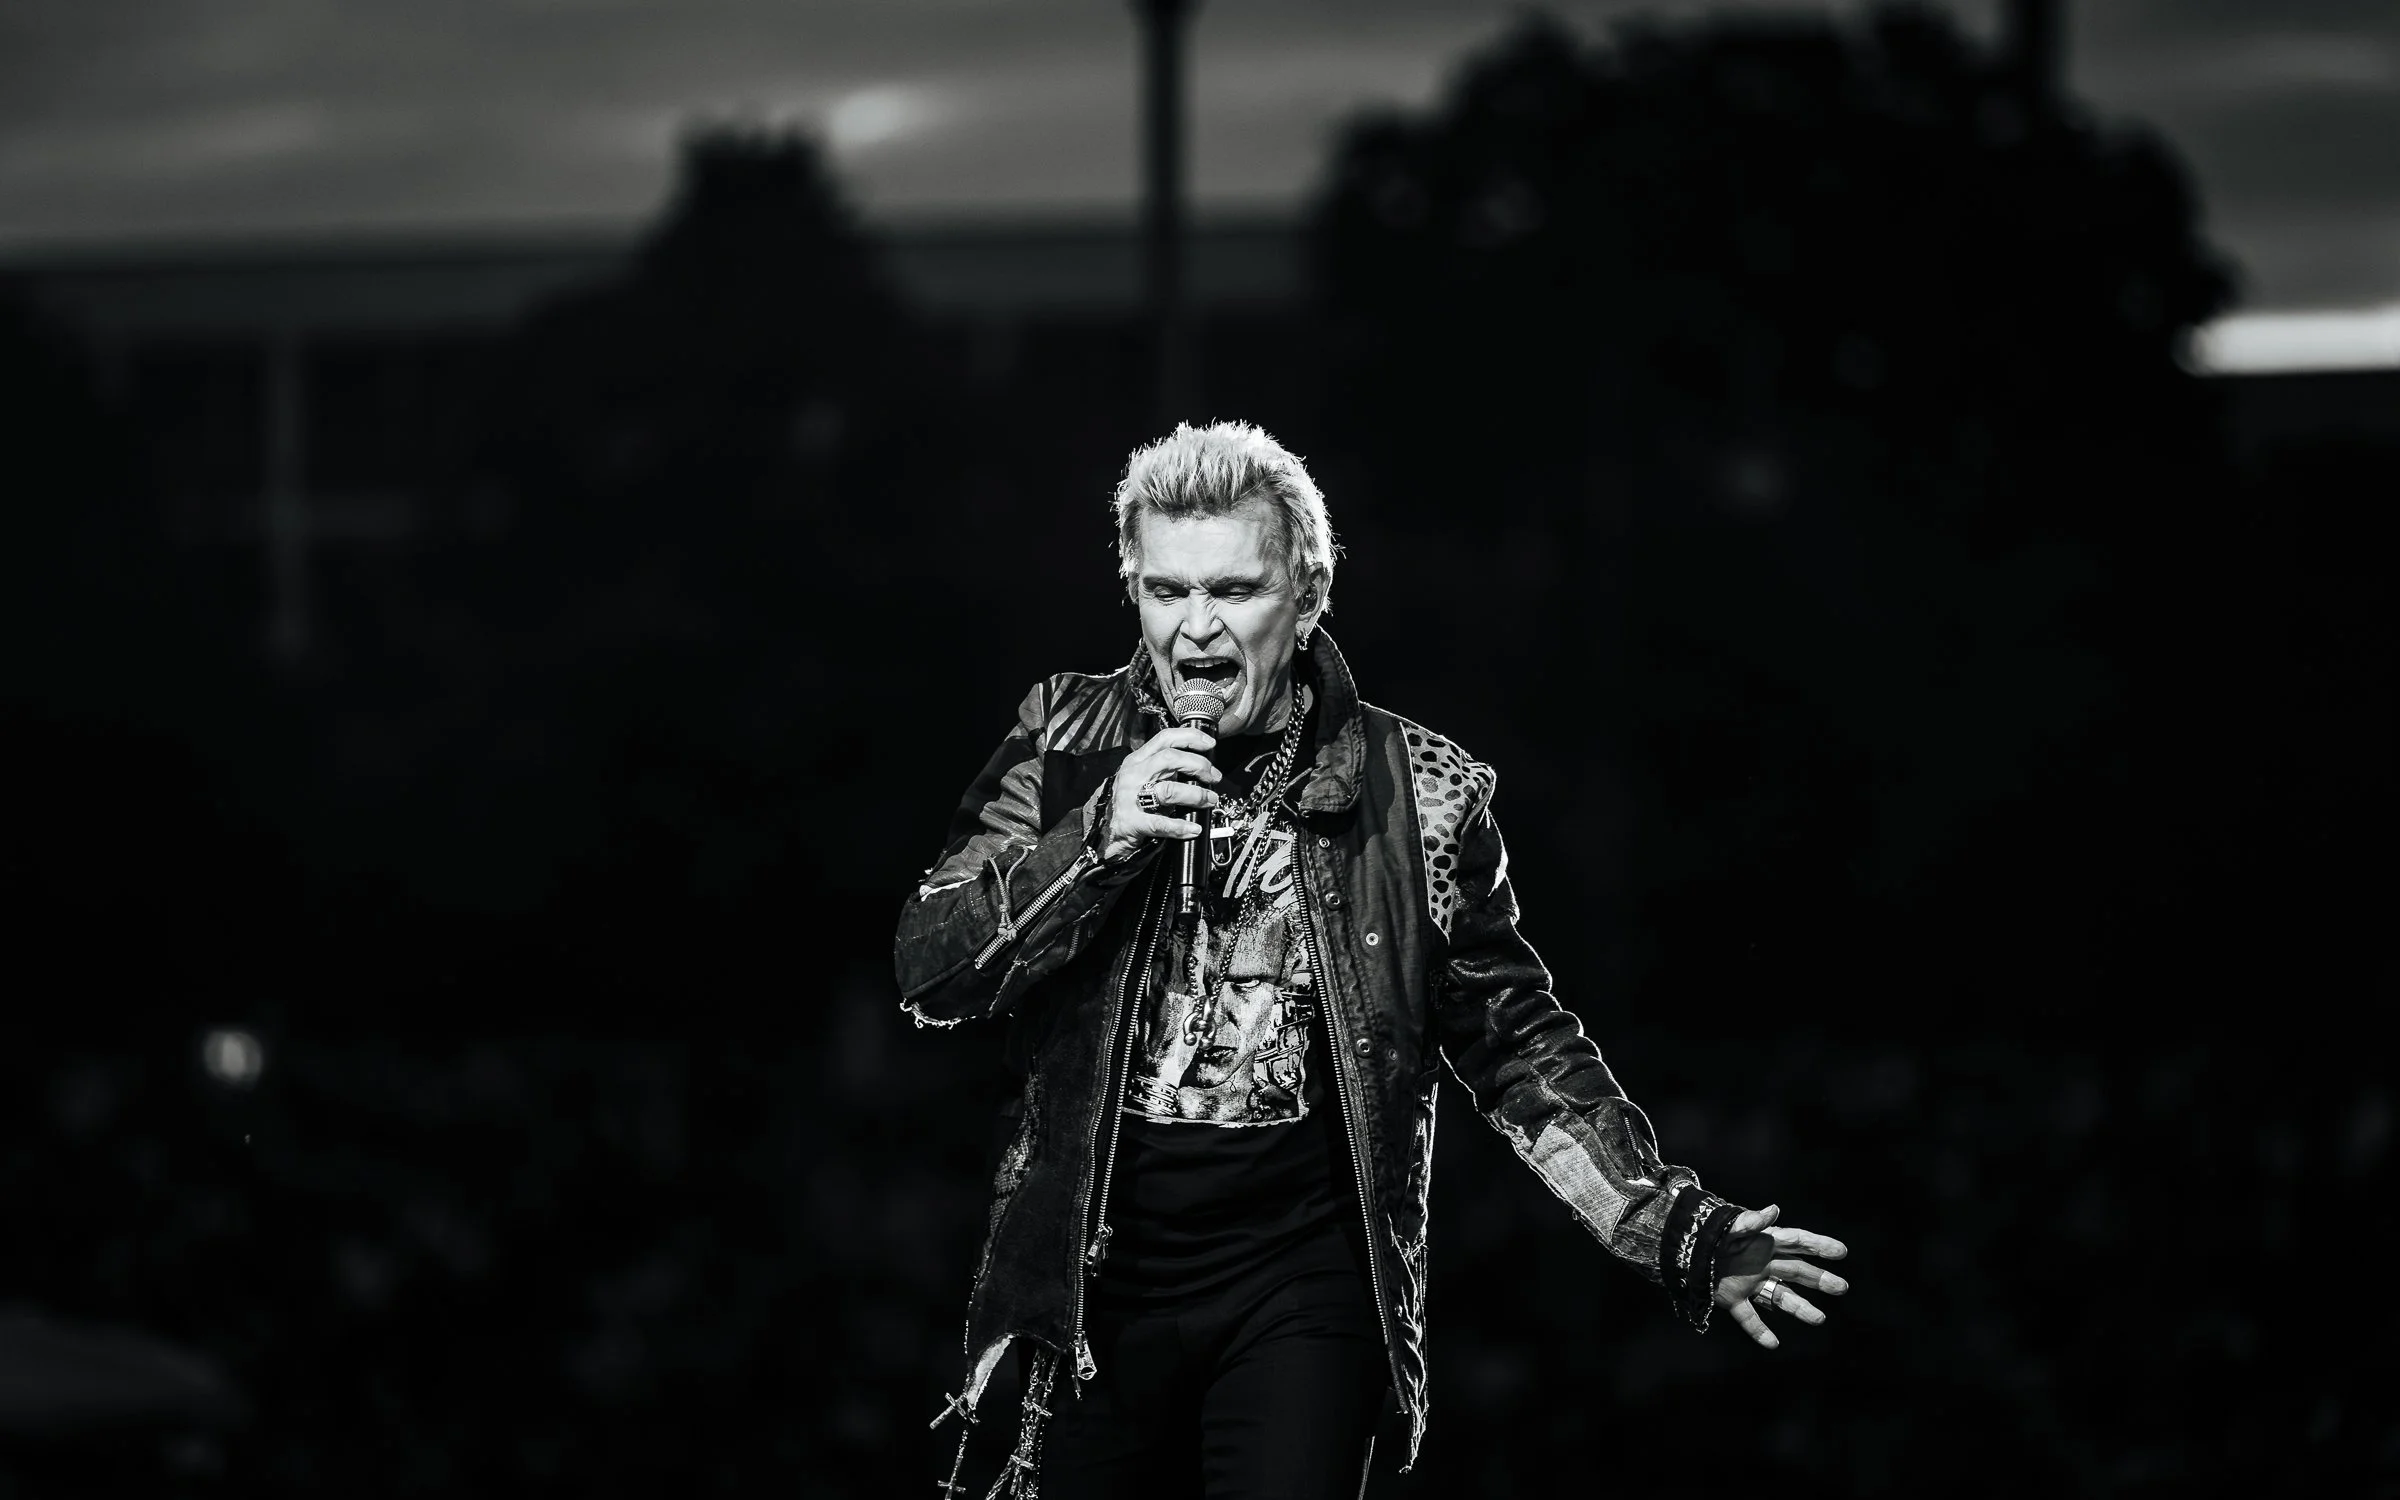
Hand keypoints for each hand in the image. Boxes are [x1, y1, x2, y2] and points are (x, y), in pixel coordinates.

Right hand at [1100, 724, 1221, 864]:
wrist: (1107, 832)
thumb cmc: (1132, 803)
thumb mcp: (1144, 778)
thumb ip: (1166, 769)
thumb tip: (1200, 767)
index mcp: (1137, 761)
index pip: (1164, 739)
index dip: (1190, 738)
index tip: (1209, 744)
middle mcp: (1133, 775)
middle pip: (1169, 759)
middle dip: (1198, 765)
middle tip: (1214, 777)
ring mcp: (1131, 798)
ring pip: (1169, 790)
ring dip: (1196, 795)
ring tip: (1210, 801)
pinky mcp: (1133, 822)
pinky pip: (1160, 823)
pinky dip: (1180, 826)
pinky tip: (1193, 828)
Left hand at [1711, 1204, 1848, 1349]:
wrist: (1681, 1249)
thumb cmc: (1708, 1233)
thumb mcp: (1730, 1226)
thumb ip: (1751, 1221)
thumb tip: (1775, 1210)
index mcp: (1764, 1242)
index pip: (1797, 1242)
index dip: (1819, 1245)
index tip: (1841, 1252)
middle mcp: (1763, 1263)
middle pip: (1797, 1271)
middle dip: (1819, 1279)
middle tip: (1841, 1287)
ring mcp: (1750, 1283)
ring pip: (1780, 1297)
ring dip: (1800, 1308)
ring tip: (1819, 1318)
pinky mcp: (1733, 1299)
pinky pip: (1749, 1318)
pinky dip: (1759, 1330)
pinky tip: (1772, 1344)